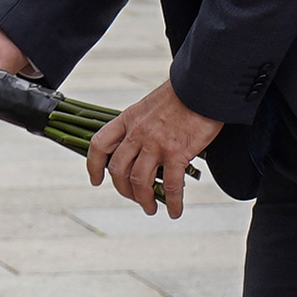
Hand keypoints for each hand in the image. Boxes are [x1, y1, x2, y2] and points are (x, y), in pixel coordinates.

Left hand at [87, 80, 222, 218]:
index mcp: (128, 119)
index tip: (96, 179)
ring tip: (150, 208)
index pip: (99, 144)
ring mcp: (155, 144)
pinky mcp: (176, 153)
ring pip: (139, 181)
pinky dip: (172, 202)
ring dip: (143, 199)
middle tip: (134, 198)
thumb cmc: (182, 93)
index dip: (93, 165)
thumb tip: (141, 143)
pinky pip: (170, 185)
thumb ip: (141, 124)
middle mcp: (137, 133)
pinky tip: (176, 210)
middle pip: (118, 170)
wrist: (203, 86)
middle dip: (123, 189)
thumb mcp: (150, 104)